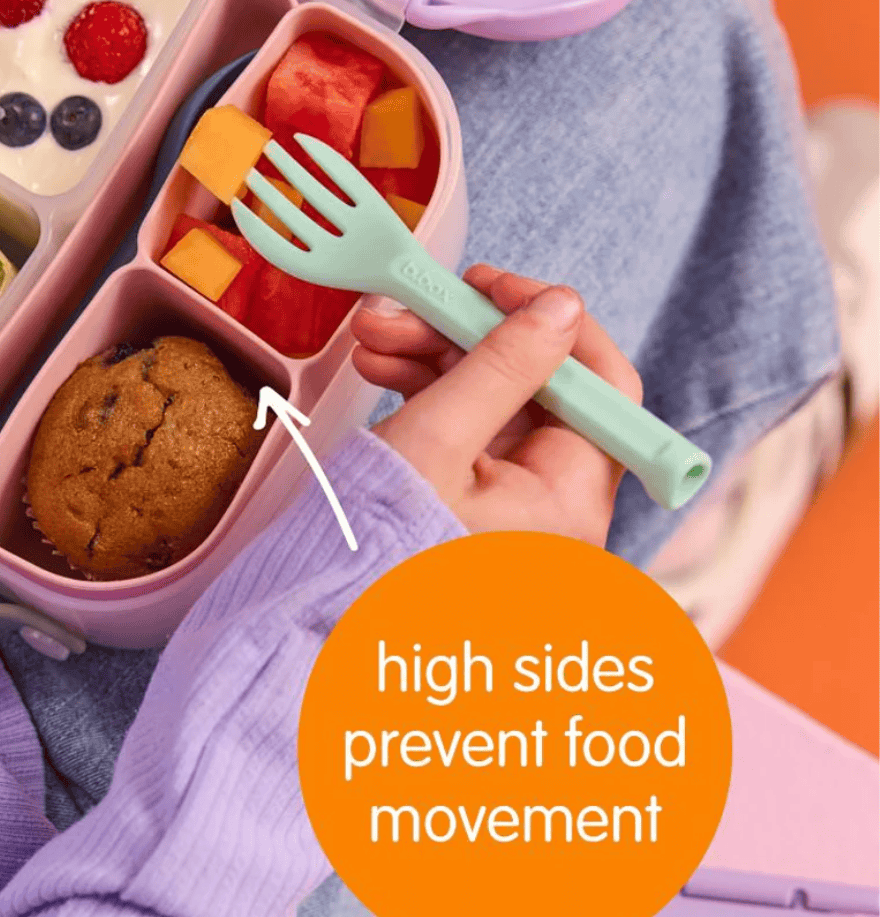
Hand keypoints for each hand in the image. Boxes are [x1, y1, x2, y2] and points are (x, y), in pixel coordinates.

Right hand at [351, 265, 642, 544]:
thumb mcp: (436, 441)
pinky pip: (469, 434)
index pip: (600, 386)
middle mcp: (556, 508)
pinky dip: (429, 396)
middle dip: (466, 338)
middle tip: (403, 308)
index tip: (487, 287)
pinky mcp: (478, 509)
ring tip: (373, 340)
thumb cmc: (375, 554)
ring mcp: (516, 510)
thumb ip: (501, 366)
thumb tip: (559, 306)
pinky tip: (382, 371)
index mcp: (571, 501)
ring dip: (437, 360)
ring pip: (495, 405)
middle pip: (536, 389)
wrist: (317, 629)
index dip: (548, 323)